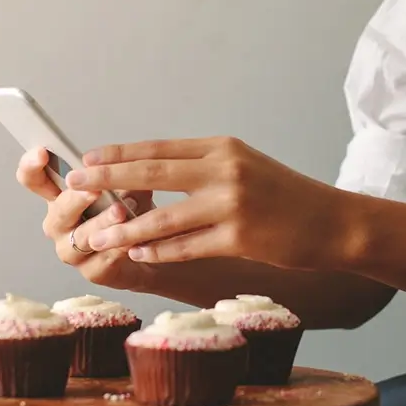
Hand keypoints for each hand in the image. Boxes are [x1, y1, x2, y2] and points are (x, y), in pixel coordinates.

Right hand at [15, 148, 155, 291]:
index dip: (31, 167)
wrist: (150, 252)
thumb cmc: (131, 215)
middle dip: (76, 199)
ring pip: (81, 237)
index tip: (41, 153)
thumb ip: (122, 175)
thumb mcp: (128, 186)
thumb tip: (125, 165)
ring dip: (101, 223)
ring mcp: (72, 251)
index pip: (35, 180)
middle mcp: (60, 225)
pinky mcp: (92, 272)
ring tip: (121, 212)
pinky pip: (101, 260)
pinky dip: (117, 248)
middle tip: (93, 189)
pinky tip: (130, 240)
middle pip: (58, 211)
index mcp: (60, 198)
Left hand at [65, 137, 351, 270]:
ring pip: (162, 217)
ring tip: (94, 237)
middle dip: (107, 180)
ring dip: (123, 229)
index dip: (119, 154)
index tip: (86, 159)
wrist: (333, 222)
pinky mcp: (239, 238)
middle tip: (72, 185)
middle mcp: (224, 169)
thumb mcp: (245, 167)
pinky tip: (137, 257)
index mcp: (222, 148)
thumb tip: (152, 175)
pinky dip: (158, 252)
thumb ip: (203, 169)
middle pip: (153, 173)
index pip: (159, 148)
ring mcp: (231, 204)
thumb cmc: (285, 197)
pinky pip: (186, 247)